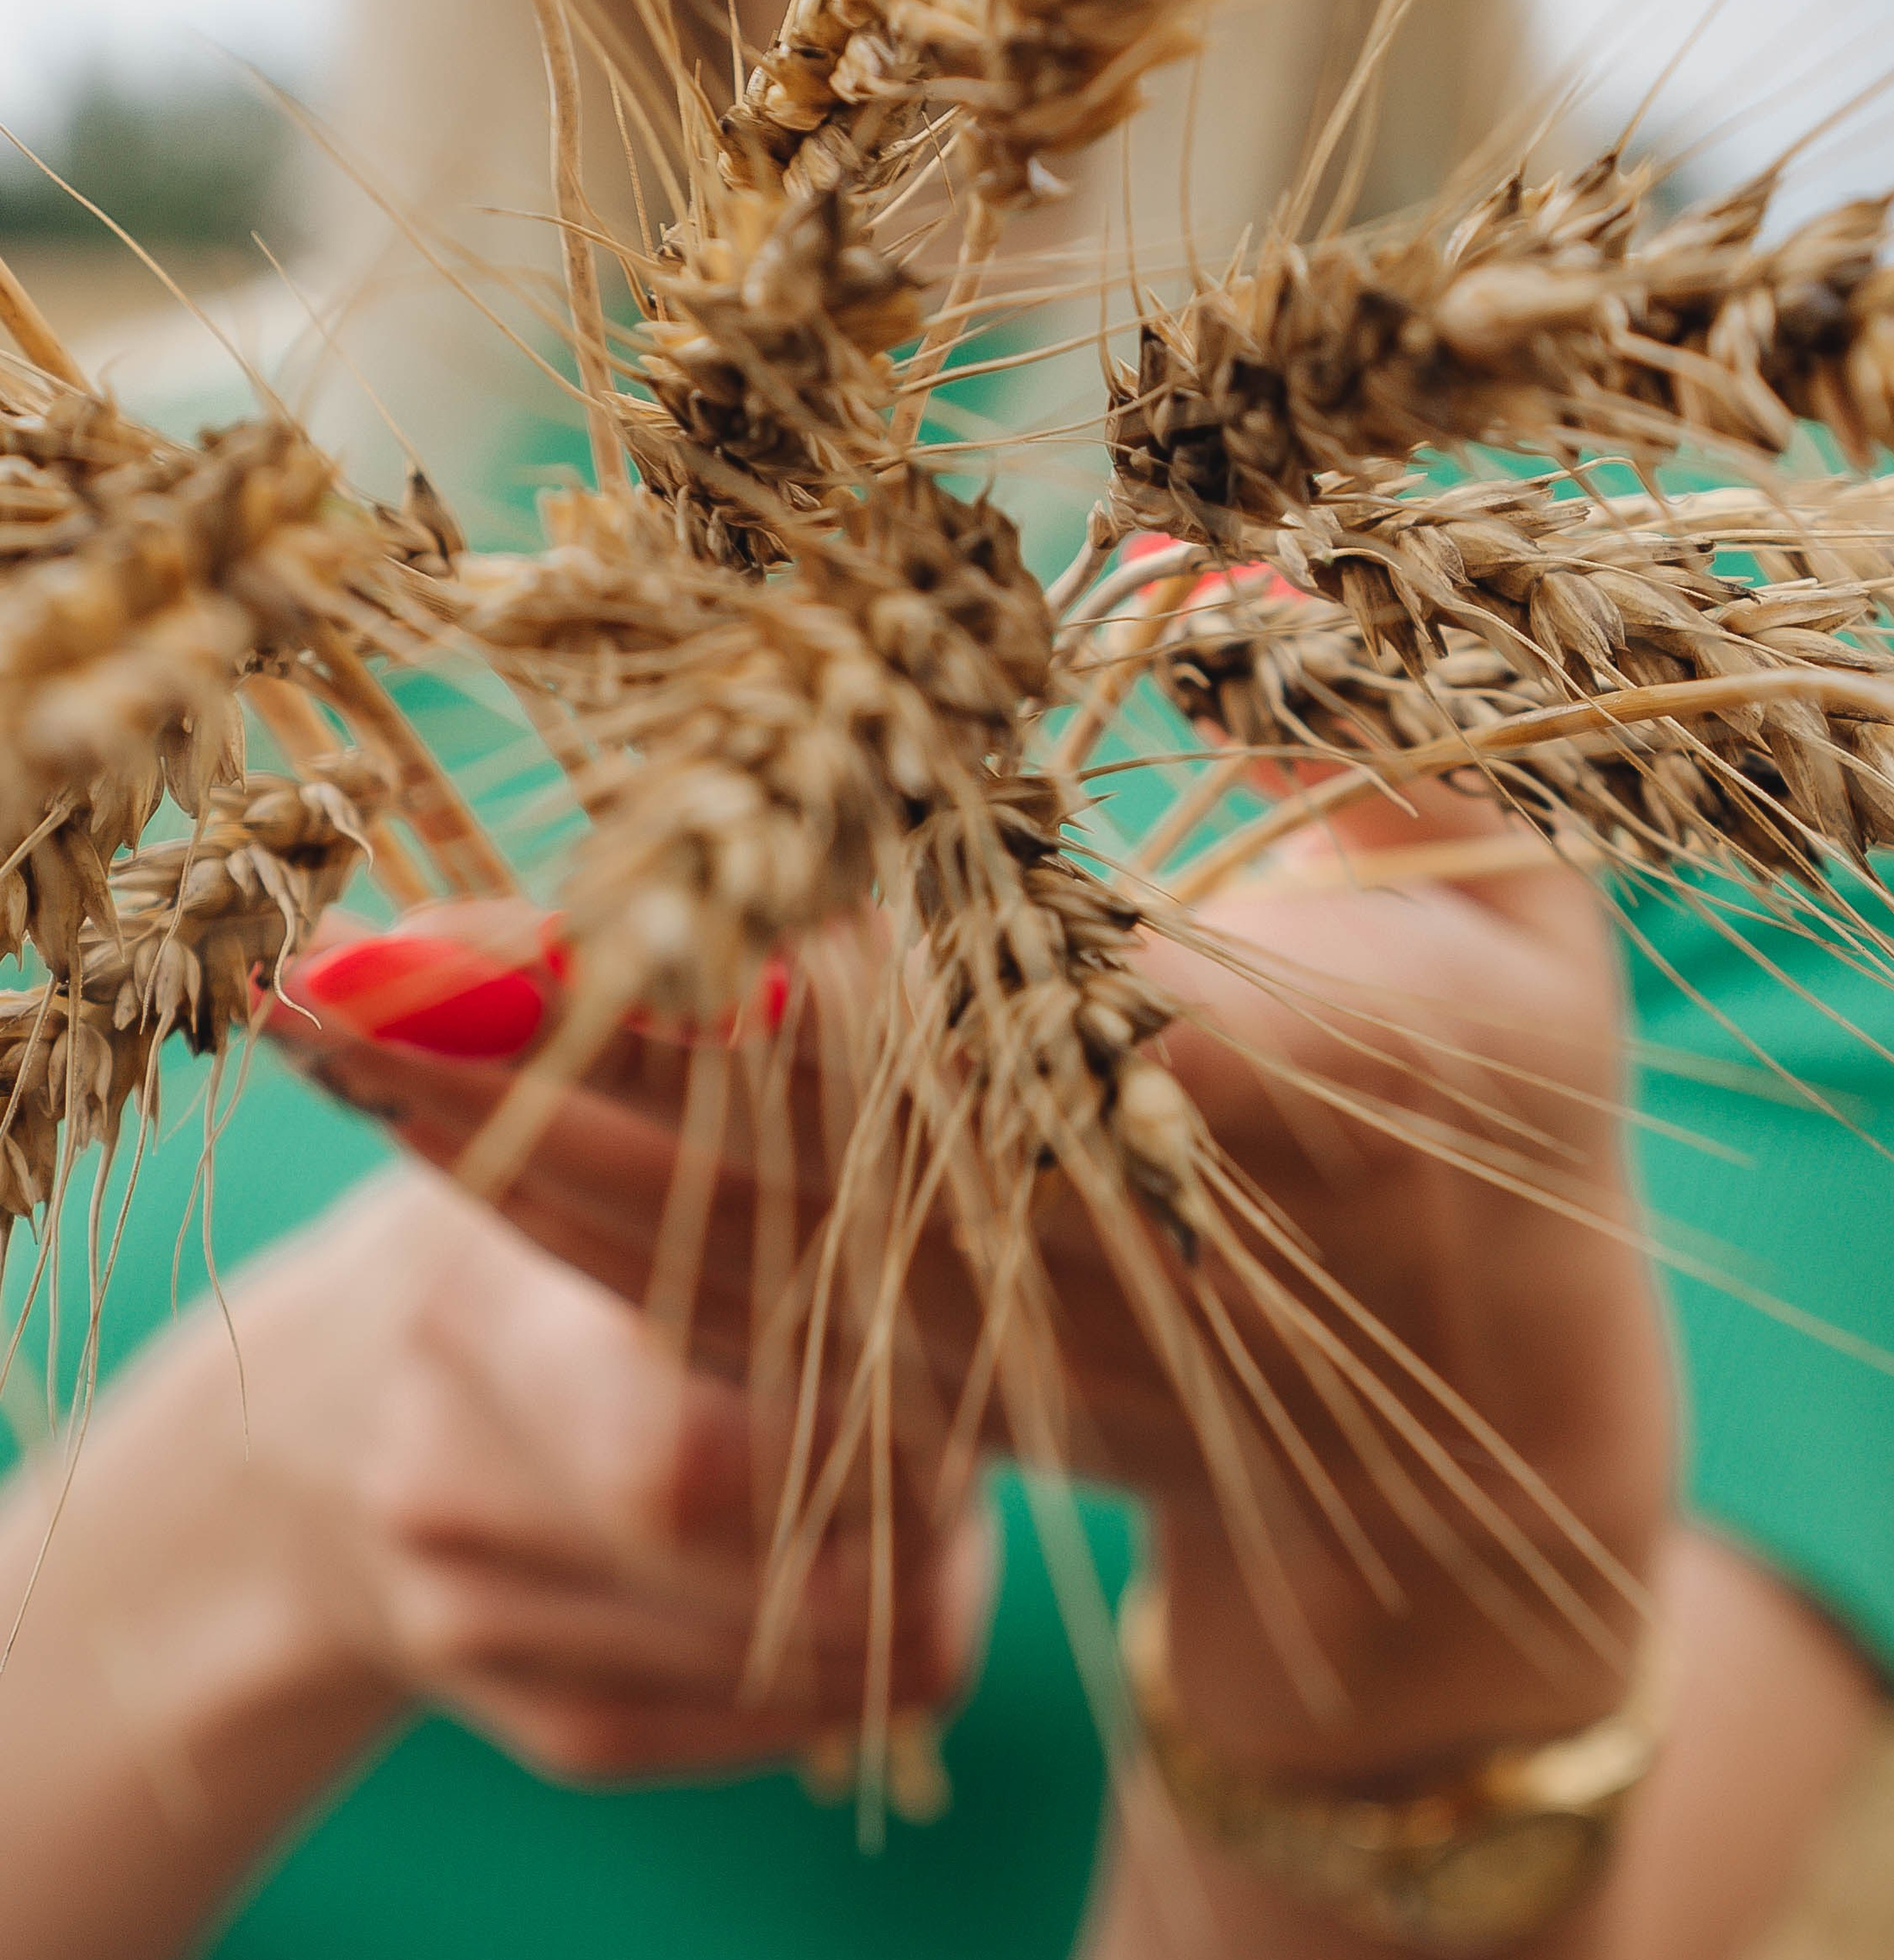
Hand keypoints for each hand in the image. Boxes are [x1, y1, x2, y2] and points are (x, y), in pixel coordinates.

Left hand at [267, 797, 1672, 1783]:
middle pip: (795, 1164)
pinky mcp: (928, 1387)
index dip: (833, 1004)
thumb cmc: (1509, 1088)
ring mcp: (1004, 1339)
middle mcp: (1113, 1237)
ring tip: (307, 1033)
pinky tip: (408, 1137)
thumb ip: (1371, 721)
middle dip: (557, 1075)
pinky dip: (558, 1233)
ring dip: (506, 1160)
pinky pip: (718, 1318)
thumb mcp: (1519, 884)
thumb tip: (1200, 561)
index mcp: (1288, 1084)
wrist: (1477, 1398)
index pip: (1043, 1035)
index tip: (649, 919)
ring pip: (723, 1260)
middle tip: (328, 970)